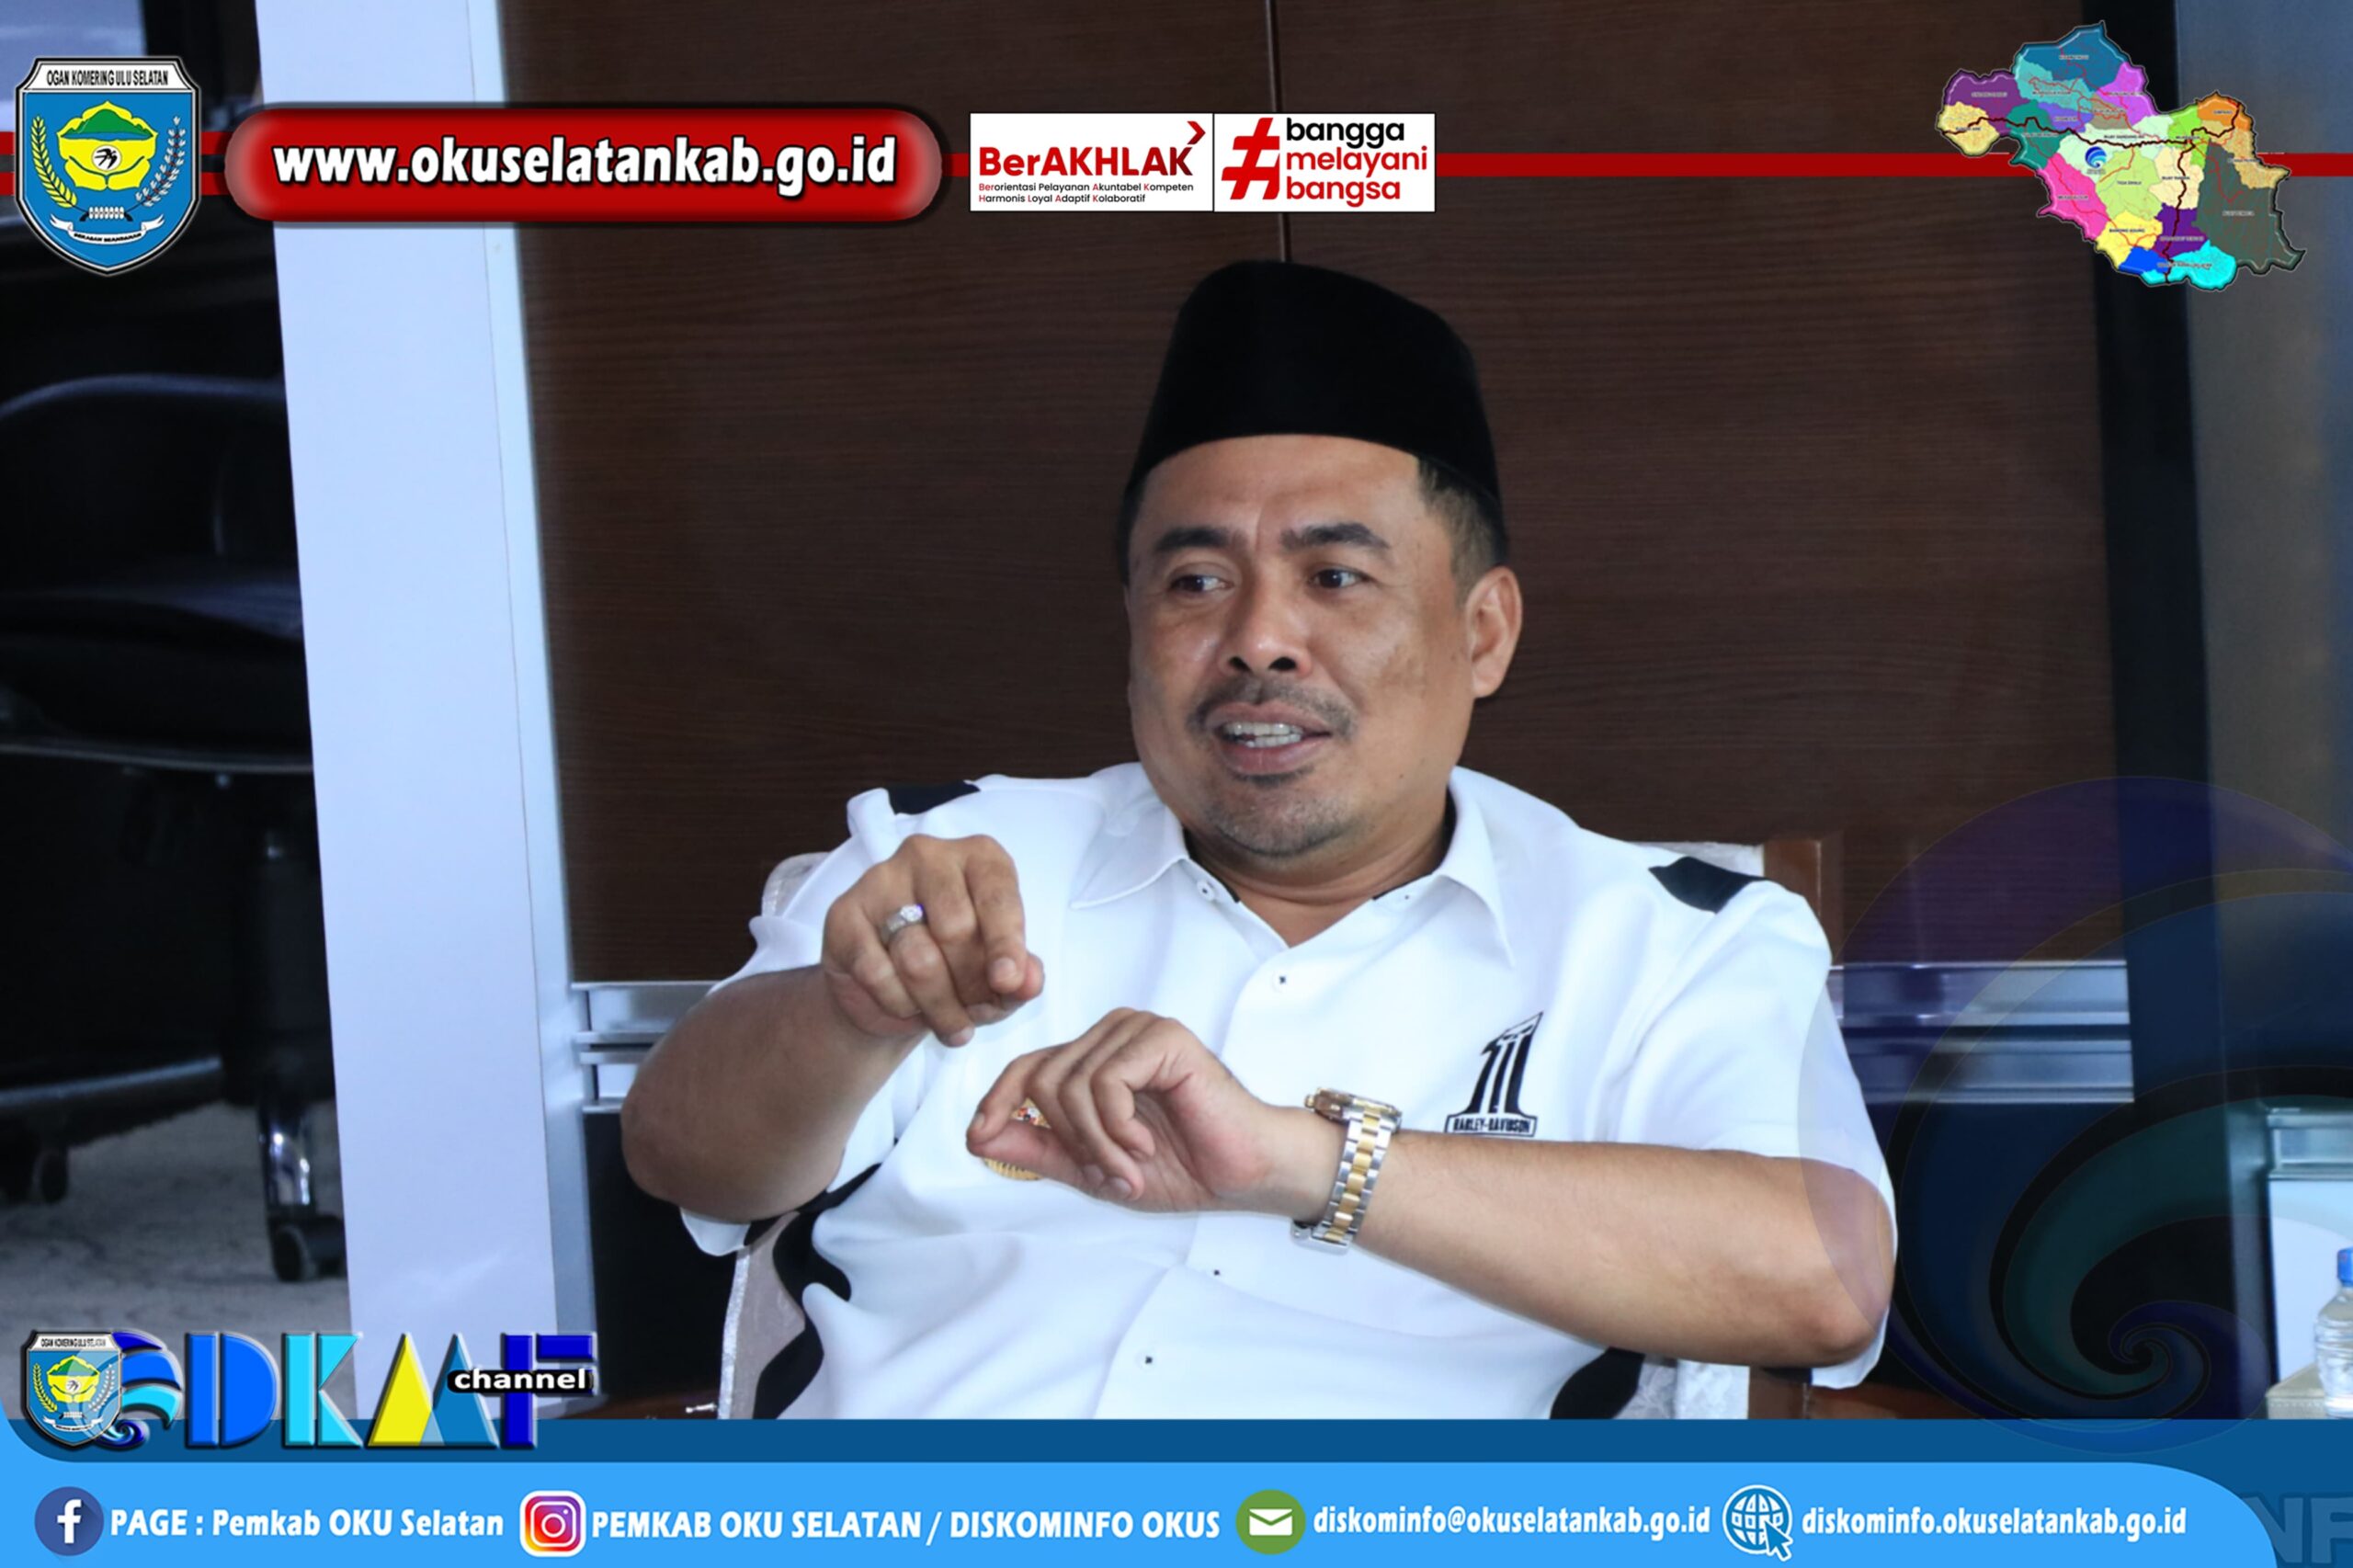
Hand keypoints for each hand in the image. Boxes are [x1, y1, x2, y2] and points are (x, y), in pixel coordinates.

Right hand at [819, 834, 1044, 1046]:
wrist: (887, 989)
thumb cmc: (957, 966)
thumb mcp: (998, 975)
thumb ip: (1020, 976)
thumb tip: (1028, 983)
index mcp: (978, 857)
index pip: (998, 895)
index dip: (1006, 943)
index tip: (1008, 982)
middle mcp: (928, 855)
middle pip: (956, 929)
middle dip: (972, 986)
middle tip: (977, 1013)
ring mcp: (880, 880)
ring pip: (917, 958)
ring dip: (940, 1006)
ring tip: (952, 1026)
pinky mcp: (844, 914)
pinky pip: (877, 973)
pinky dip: (899, 1005)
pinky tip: (908, 1009)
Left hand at [965, 1009, 1338, 1215]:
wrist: (1243, 1172)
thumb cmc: (1181, 1164)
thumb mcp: (1090, 1166)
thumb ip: (1035, 1148)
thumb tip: (976, 1136)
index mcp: (1093, 1057)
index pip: (1025, 1067)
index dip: (995, 1101)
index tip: (978, 1138)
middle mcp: (1111, 1035)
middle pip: (1042, 1079)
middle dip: (1068, 1140)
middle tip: (1106, 1173)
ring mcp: (1136, 1030)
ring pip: (1070, 1085)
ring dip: (1096, 1142)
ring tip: (1130, 1166)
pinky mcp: (1162, 1038)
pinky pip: (1105, 1082)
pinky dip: (1117, 1127)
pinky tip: (1145, 1143)